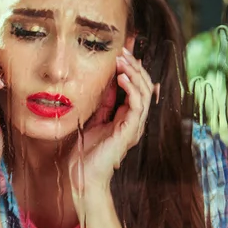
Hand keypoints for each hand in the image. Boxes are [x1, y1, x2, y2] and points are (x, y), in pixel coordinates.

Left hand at [69, 47, 159, 218]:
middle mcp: (134, 121)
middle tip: (124, 51)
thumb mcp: (94, 119)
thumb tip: (107, 82)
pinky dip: (132, 89)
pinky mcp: (129, 131)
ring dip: (134, 74)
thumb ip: (103, 103)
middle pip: (144, 87)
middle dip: (135, 67)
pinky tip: (122, 77)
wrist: (82, 176)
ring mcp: (134, 127)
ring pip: (144, 93)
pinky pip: (137, 105)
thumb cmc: (86, 153)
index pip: (137, 88)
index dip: (134, 69)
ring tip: (123, 60)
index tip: (125, 51)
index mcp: (127, 118)